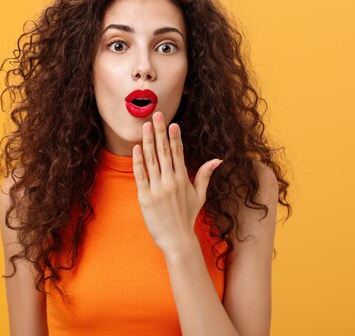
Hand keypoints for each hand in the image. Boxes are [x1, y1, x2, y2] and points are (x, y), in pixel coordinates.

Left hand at [132, 111, 222, 255]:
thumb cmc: (187, 217)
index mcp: (183, 179)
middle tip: (156, 115)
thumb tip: (218, 159)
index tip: (172, 123)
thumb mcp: (200, 195)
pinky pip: (141, 176)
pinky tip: (136, 148)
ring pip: (151, 160)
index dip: (174, 137)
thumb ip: (205, 175)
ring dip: (148, 142)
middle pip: (164, 152)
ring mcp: (157, 189)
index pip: (178, 153)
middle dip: (160, 132)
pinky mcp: (145, 197)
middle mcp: (171, 182)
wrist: (177, 240)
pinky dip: (138, 161)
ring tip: (145, 126)